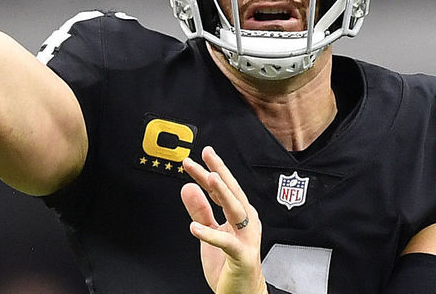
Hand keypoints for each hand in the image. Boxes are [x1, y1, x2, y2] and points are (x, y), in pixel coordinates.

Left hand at [181, 146, 266, 293]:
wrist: (242, 293)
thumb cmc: (229, 264)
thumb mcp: (210, 233)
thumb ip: (200, 211)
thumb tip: (188, 187)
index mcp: (240, 216)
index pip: (222, 190)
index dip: (210, 172)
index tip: (198, 157)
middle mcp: (247, 223)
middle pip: (232, 192)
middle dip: (219, 171)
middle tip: (207, 155)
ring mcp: (247, 239)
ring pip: (236, 211)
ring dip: (223, 193)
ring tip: (209, 178)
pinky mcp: (242, 257)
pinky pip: (227, 243)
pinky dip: (211, 235)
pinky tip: (195, 228)